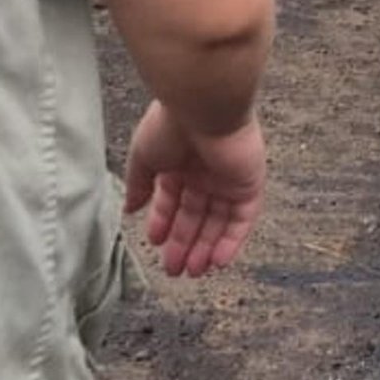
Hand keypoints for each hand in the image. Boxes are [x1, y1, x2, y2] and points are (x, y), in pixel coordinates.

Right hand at [123, 103, 265, 277]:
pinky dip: (231, 241)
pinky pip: (243, 219)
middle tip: (173, 270)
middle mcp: (205, 172)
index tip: (154, 243)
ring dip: (206, 247)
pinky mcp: (249, 184)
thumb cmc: (170, 125)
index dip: (164, 223)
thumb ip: (138, 185)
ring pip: (219, 221)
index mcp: (181, 162)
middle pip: (196, 215)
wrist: (203, 107)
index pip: (173, 200)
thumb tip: (129, 210)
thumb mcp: (144, 157)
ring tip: (192, 271)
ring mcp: (229, 179)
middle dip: (184, 243)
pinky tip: (217, 261)